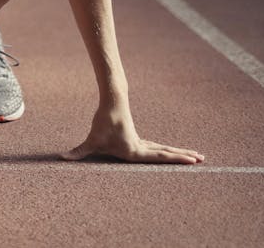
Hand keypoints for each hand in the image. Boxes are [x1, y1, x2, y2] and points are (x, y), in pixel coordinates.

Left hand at [61, 104, 203, 163]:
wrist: (110, 103)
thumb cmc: (102, 123)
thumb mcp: (90, 141)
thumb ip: (78, 152)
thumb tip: (61, 158)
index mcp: (134, 150)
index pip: (159, 156)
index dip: (176, 159)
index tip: (191, 160)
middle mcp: (141, 147)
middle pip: (166, 152)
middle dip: (184, 157)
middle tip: (202, 159)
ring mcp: (142, 142)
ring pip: (165, 149)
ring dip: (180, 153)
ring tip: (197, 156)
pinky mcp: (139, 140)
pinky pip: (158, 147)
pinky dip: (169, 151)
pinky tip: (176, 154)